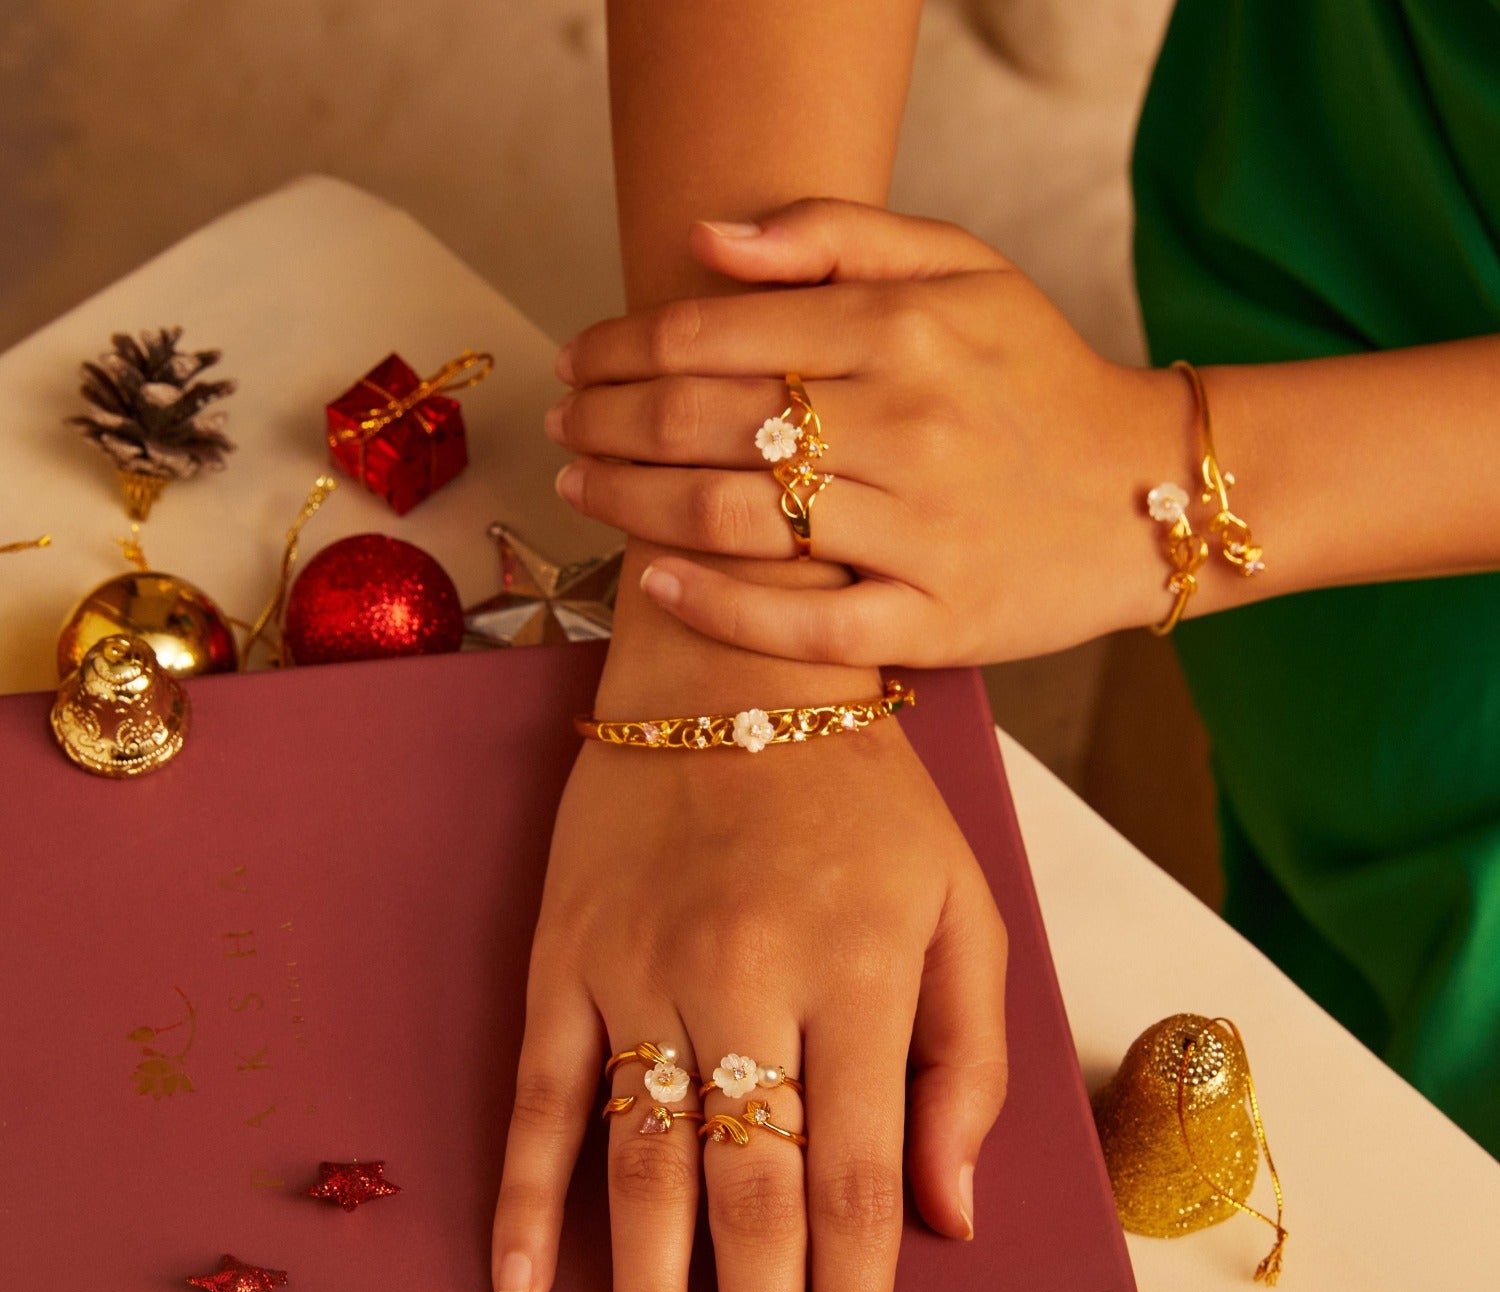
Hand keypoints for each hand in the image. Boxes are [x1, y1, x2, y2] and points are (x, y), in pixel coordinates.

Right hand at [489, 720, 1006, 1291]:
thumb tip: (952, 1213)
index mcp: (859, 978)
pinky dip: (530, 1189)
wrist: (737, 672)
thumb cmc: (867, 797)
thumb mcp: (960, 909)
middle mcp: (748, 982)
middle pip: (753, 1199)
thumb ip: (968, 1059)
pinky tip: (521, 1280)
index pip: (861, 1187)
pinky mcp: (567, 954)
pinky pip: (544, 1089)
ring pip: (642, 1164)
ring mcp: (643, 970)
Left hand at [547, 199, 1192, 664]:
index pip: (713, 333)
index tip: (579, 361)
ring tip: (583, 490)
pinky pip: (802, 626)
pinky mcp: (934, 621)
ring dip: (631, 506)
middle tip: (562, 428)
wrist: (1143, 495)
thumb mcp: (963, 269)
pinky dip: (717, 608)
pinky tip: (654, 584)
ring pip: (734, 521)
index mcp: (906, 329)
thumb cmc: (1037, 380)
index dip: (620, 348)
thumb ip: (836, 235)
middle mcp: (908, 425)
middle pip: (703, 425)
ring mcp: (921, 532)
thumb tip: (709, 239)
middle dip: (605, 424)